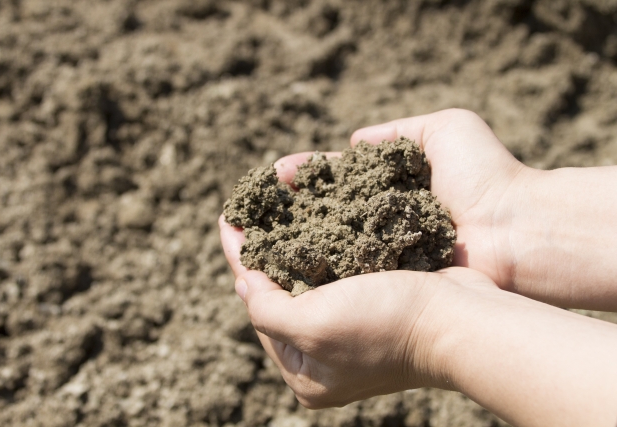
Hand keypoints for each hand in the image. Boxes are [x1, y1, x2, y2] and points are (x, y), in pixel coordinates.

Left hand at [219, 220, 616, 425]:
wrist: (465, 319)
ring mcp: (351, 330)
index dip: (240, 260)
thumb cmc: (388, 324)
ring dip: (291, 241)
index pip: (258, 308)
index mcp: (306, 372)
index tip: (227, 218)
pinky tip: (311, 216)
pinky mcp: (373, 304)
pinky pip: (335, 269)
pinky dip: (322, 242)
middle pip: (280, 294)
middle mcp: (326, 355)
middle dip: (264, 250)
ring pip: (307, 277)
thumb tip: (243, 285)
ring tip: (273, 205)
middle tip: (248, 209)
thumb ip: (267, 310)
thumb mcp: (314, 326)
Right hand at [275, 108, 526, 288]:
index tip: (273, 175)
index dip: (303, 176)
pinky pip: (346, 273)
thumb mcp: (447, 128)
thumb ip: (396, 131)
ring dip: (293, 240)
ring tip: (258, 236)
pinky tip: (287, 266)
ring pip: (328, 244)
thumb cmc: (485, 174)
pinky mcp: (391, 278)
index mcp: (390, 185)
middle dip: (288, 209)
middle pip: (324, 211)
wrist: (515, 228)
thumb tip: (354, 144)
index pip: (335, 178)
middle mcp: (381, 218)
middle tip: (252, 208)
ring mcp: (384, 250)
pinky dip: (317, 270)